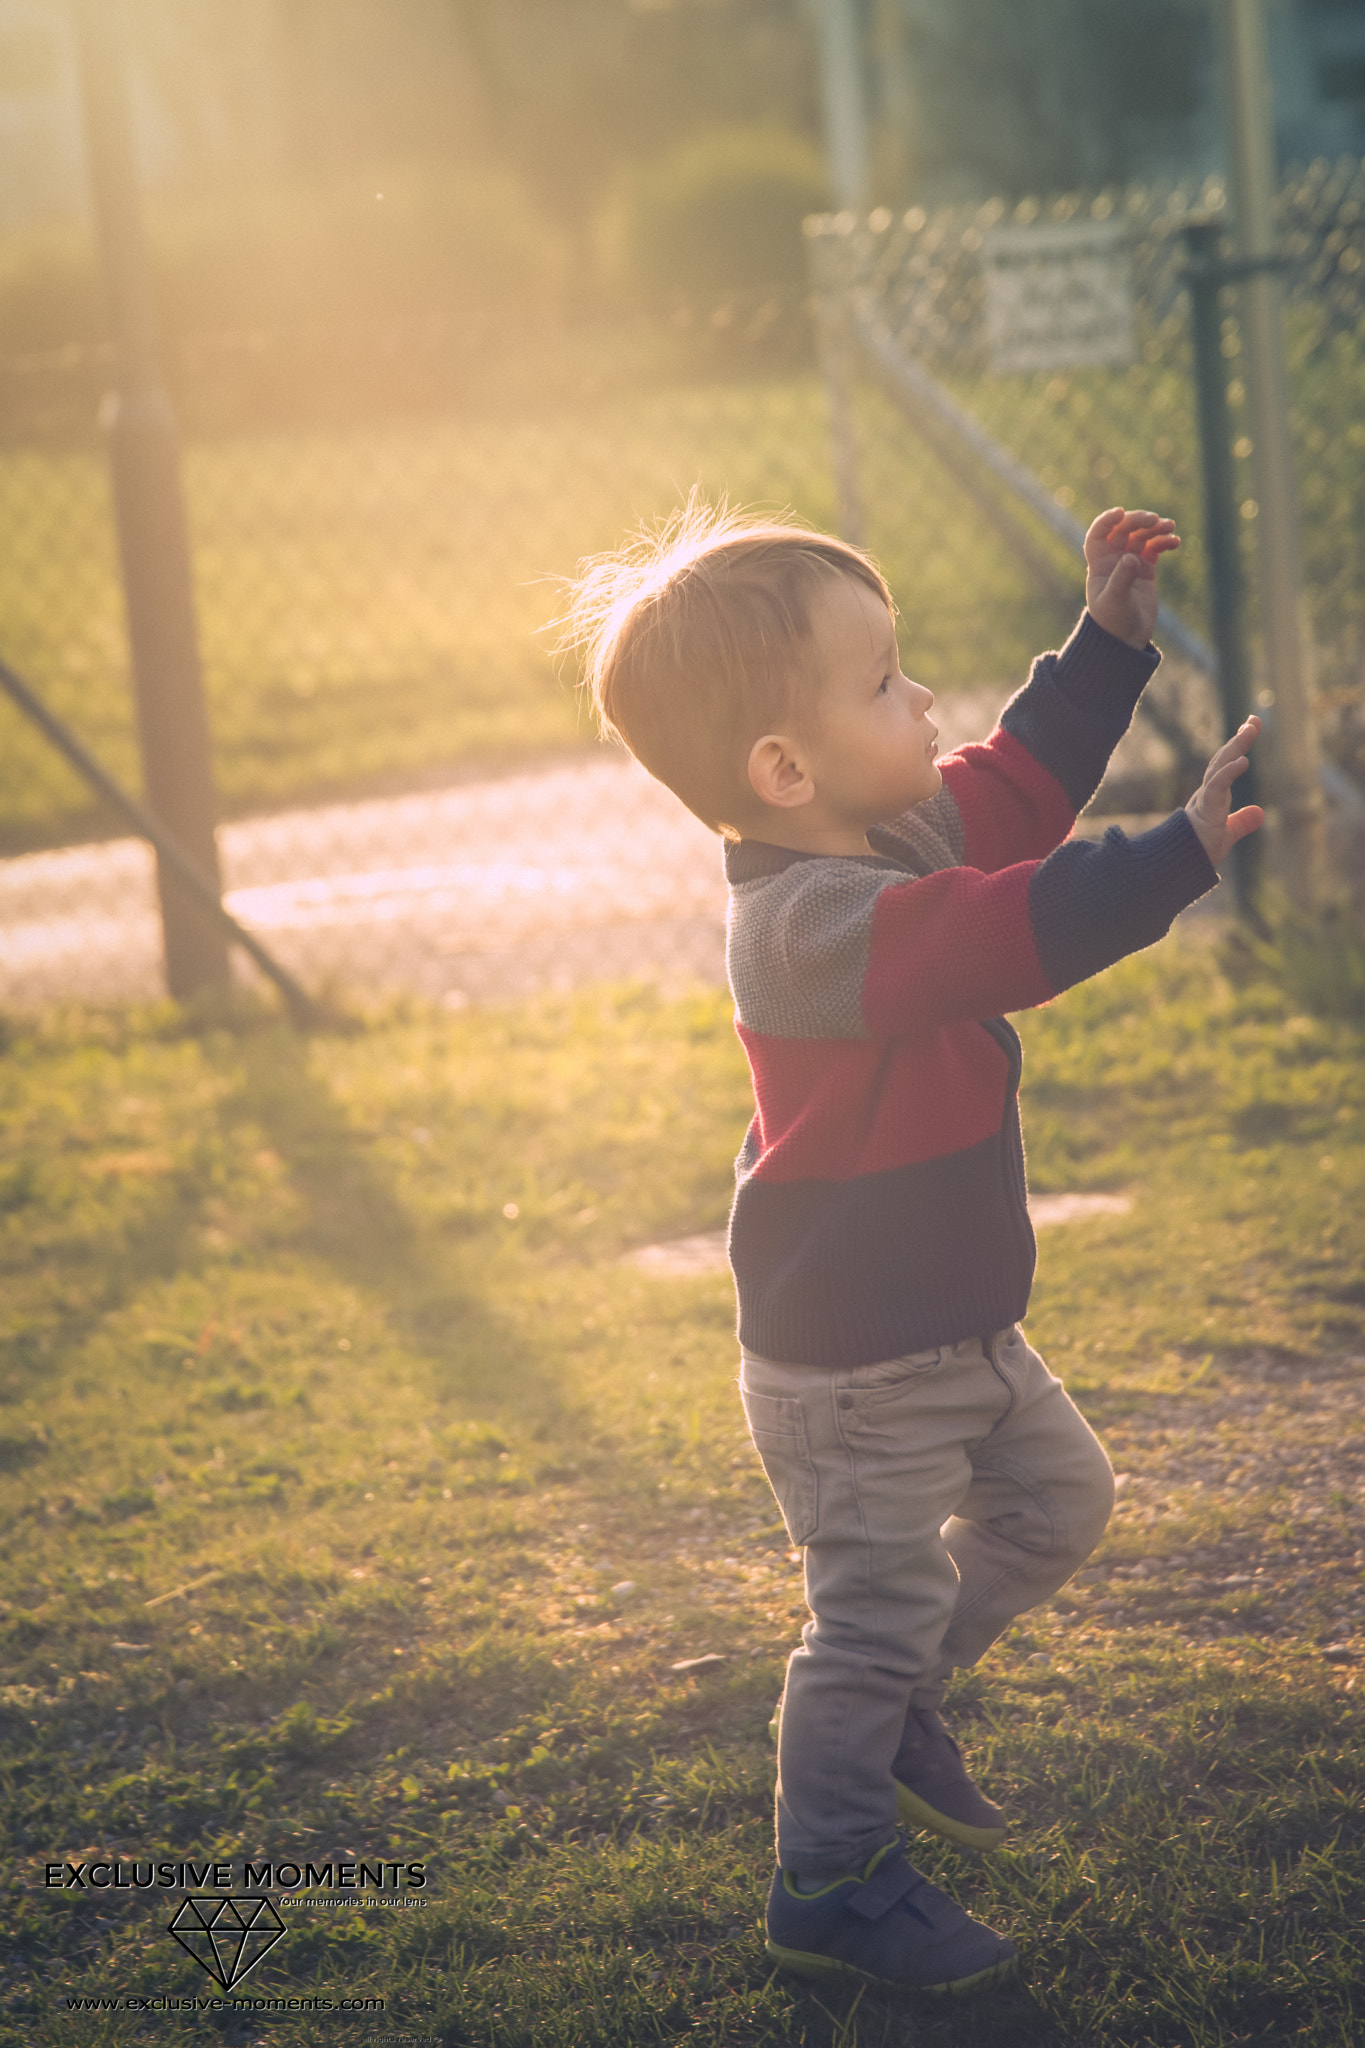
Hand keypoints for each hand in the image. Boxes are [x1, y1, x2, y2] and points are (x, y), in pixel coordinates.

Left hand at [1084, 507, 1180, 648]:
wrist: (1126, 640)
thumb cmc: (1113, 623)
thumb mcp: (1115, 602)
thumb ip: (1121, 579)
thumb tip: (1131, 558)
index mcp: (1099, 565)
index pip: (1098, 535)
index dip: (1106, 521)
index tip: (1120, 512)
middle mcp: (1113, 561)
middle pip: (1123, 530)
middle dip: (1137, 521)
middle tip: (1154, 520)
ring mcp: (1130, 564)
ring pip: (1141, 537)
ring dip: (1154, 528)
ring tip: (1170, 526)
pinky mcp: (1145, 570)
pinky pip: (1155, 549)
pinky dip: (1164, 542)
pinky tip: (1175, 541)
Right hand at [1185, 716, 1264, 868]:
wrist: (1178, 868)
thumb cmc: (1197, 852)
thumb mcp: (1226, 835)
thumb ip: (1241, 822)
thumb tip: (1260, 812)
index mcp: (1212, 796)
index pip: (1225, 765)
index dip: (1237, 746)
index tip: (1248, 727)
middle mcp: (1207, 793)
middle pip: (1223, 759)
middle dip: (1239, 739)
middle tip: (1254, 720)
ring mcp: (1205, 799)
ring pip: (1219, 766)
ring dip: (1236, 746)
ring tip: (1250, 729)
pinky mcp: (1204, 809)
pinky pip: (1217, 786)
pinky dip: (1229, 772)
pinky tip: (1243, 760)